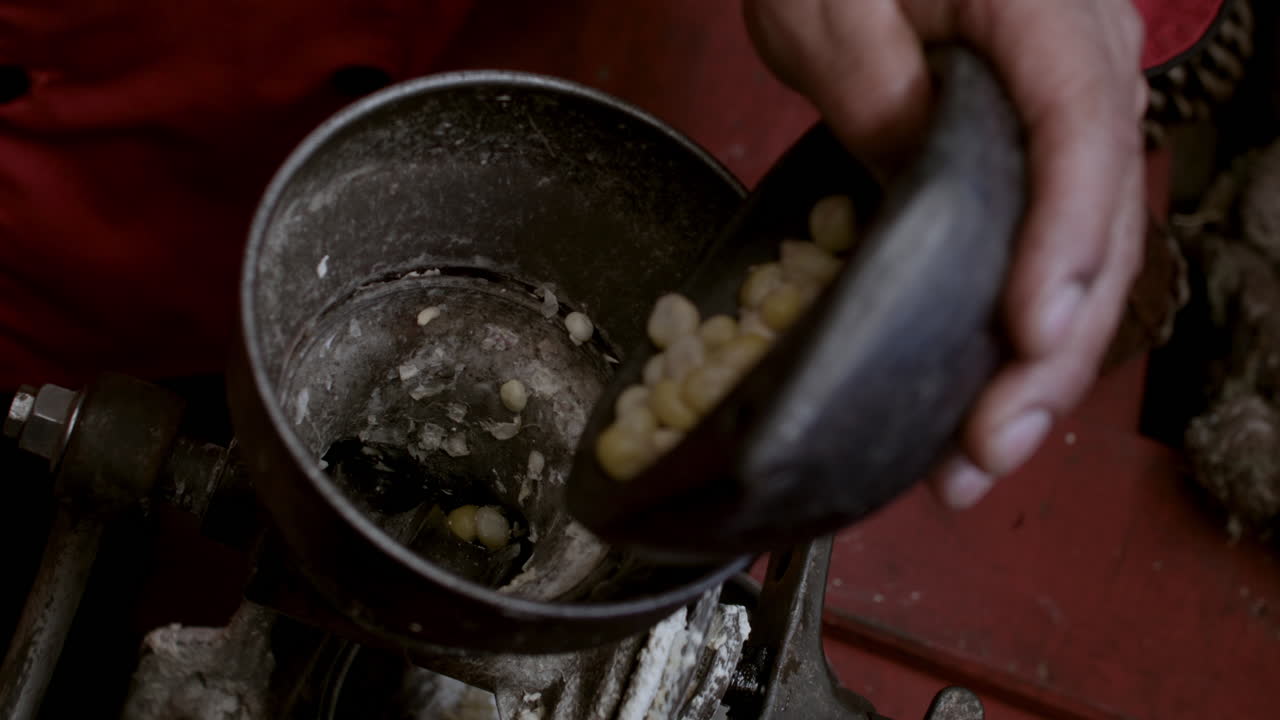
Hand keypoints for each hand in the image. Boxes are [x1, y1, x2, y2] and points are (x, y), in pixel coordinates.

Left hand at [744, 0, 1147, 507]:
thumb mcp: (828, 12)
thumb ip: (879, 101)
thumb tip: (920, 207)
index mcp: (1043, 18)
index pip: (1080, 138)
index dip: (1061, 246)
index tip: (1025, 332)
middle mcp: (1088, 68)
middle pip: (1101, 223)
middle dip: (1049, 350)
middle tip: (987, 444)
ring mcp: (1076, 114)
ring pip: (1088, 256)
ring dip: (1040, 367)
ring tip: (980, 458)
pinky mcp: (1045, 154)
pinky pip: (1055, 248)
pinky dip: (1025, 332)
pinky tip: (986, 399)